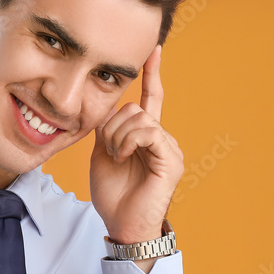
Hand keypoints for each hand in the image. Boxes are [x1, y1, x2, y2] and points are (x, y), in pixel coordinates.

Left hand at [90, 44, 183, 245]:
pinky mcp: (171, 160)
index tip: (153, 50)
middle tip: (109, 151)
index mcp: (146, 136)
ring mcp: (169, 148)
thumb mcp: (102, 153)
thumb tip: (106, 109)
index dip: (151, 74)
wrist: (121, 223)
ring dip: (118, 137)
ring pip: (139, 119)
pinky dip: (129, 142)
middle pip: (134, 108)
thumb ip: (106, 129)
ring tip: (117, 157)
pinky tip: (124, 156)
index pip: (151, 98)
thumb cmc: (113, 193)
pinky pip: (149, 132)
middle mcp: (162, 138)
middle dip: (112, 127)